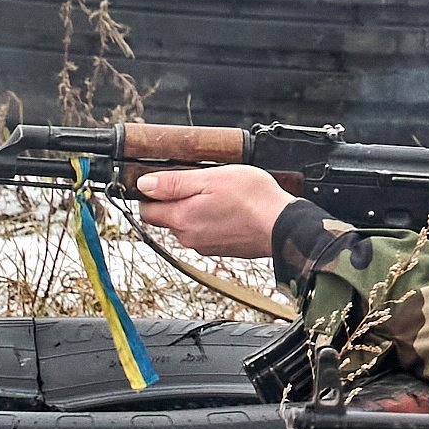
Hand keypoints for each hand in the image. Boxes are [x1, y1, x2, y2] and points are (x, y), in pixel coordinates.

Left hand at [136, 166, 296, 258]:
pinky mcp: (222, 250)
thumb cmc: (253, 199)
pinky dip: (212, 222)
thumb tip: (143, 184)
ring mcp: (206, 246)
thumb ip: (173, 182)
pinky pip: (206, 233)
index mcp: (181, 219)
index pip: (146, 210)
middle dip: (175, 201)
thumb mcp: (211, 178)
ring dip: (195, 211)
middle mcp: (189, 237)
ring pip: (187, 226)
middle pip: (166, 218)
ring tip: (219, 196)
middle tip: (199, 184)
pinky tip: (229, 210)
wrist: (285, 226)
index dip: (151, 193)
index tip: (165, 180)